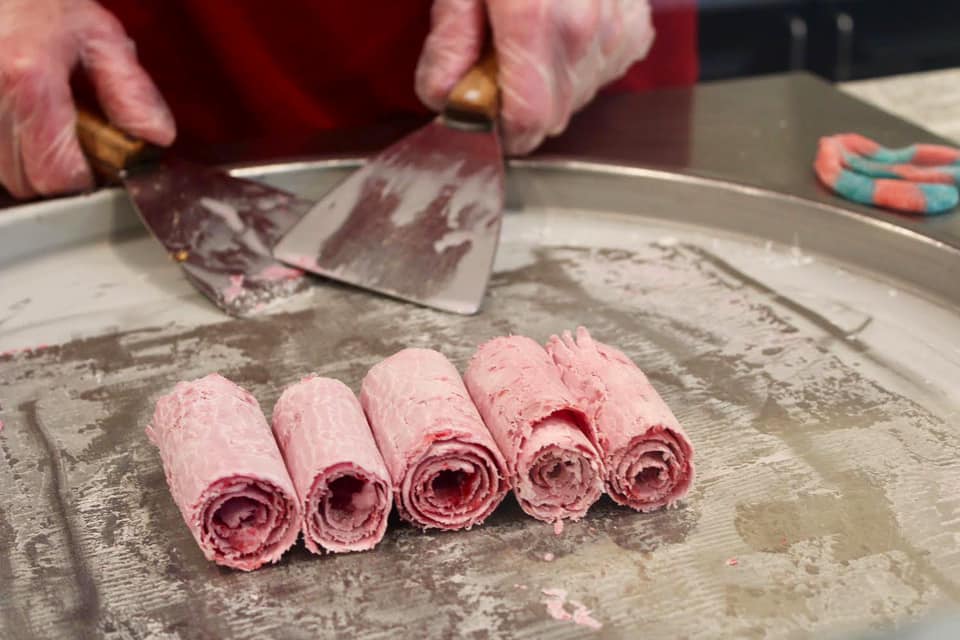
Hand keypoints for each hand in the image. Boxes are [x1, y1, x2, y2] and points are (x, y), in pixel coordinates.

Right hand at [0, 0, 174, 198]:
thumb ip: (129, 88)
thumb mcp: (98, 33)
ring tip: (40, 126)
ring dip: (23, 162)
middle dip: (51, 174)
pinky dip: (4, 146)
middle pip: (23, 181)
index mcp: (29, 79)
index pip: (55, 175)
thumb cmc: (40, 2)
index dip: (81, 180)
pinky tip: (19, 120)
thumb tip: (156, 136)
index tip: (92, 168)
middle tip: (68, 146)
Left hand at [415, 0, 654, 154]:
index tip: (478, 111)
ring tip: (527, 39)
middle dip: (516, 106)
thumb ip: (450, 37)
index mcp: (538, 20)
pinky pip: (601, 75)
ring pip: (576, 100)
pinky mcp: (633, 30)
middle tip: (494, 63)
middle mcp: (586, 32)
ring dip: (546, 86)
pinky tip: (558, 33)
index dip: (497, 128)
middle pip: (551, 118)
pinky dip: (575, 67)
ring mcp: (616, 32)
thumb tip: (442, 94)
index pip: (527, 120)